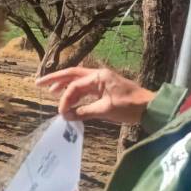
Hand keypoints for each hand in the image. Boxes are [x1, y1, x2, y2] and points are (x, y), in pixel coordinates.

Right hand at [36, 66, 155, 124]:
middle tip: (38, 83)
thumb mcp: (106, 110)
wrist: (152, 108)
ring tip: (50, 91)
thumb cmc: (131, 107)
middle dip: (54, 79)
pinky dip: (75, 91)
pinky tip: (69, 98)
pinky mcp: (105, 86)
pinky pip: (85, 86)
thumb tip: (66, 116)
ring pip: (77, 79)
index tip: (61, 113)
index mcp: (99, 77)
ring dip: (64, 85)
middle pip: (71, 74)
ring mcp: (102, 79)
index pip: (74, 86)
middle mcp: (98, 74)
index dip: (65, 99)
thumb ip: (84, 111)